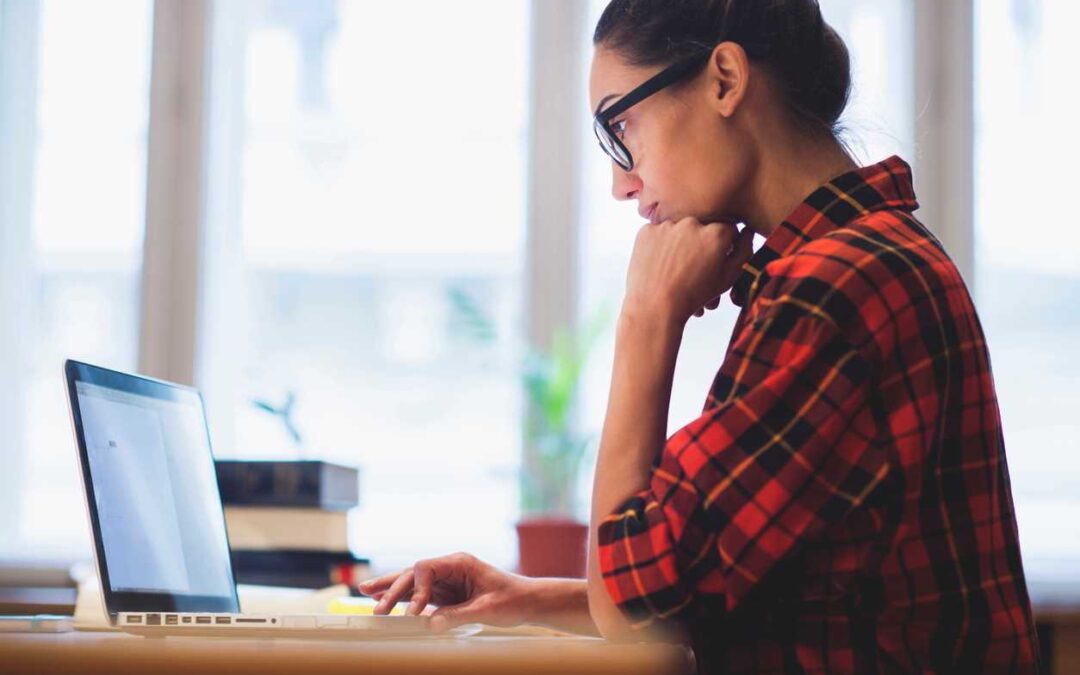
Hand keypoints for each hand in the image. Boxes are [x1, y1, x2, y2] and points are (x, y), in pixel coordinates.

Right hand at [357, 552, 536, 632]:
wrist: (527, 601)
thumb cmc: (512, 600)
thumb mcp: (487, 609)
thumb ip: (458, 615)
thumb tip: (430, 623)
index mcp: (460, 563)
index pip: (426, 568)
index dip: (416, 589)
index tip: (413, 612)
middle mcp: (449, 568)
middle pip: (414, 574)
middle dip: (393, 587)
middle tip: (373, 603)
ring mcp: (446, 580)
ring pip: (412, 582)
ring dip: (391, 589)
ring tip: (365, 593)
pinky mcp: (446, 594)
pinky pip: (419, 596)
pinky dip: (402, 599)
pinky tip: (384, 601)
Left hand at [624, 217, 754, 324]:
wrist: (655, 308)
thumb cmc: (694, 296)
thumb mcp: (727, 278)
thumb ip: (743, 252)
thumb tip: (748, 232)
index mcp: (717, 233)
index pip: (728, 230)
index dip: (723, 246)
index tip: (715, 260)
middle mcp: (693, 223)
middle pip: (702, 228)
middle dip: (700, 243)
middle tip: (693, 268)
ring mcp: (668, 225)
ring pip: (679, 229)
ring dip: (680, 243)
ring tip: (675, 269)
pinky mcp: (647, 230)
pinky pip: (658, 232)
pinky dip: (659, 245)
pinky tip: (660, 264)